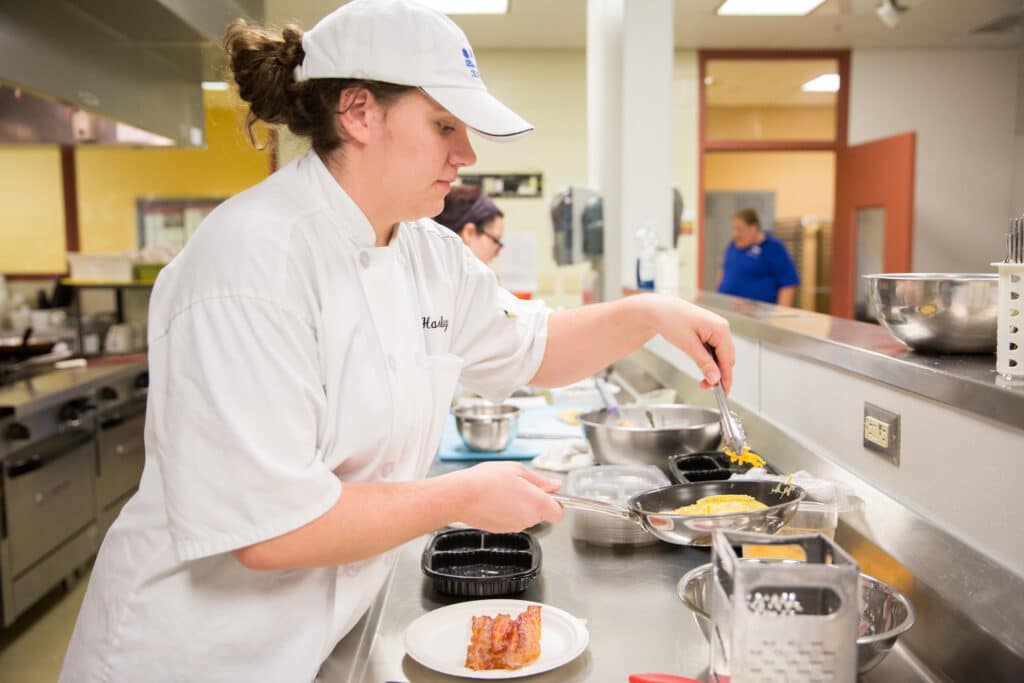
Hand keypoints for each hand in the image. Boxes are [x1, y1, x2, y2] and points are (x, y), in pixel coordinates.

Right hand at [446, 462, 563, 531]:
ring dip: (519, 506)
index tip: (548, 495)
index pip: (559, 513)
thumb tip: (555, 485)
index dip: (556, 504)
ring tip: (503, 491)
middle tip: (519, 486)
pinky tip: (495, 500)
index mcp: (537, 503)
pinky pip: (511, 520)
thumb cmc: (487, 480)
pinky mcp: (502, 530)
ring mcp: (515, 527)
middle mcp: (529, 519)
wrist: (462, 496)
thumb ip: (540, 480)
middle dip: (534, 502)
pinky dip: (507, 512)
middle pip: (541, 513)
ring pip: (525, 517)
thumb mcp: (517, 470)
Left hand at [644, 294, 734, 392]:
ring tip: (702, 379)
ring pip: (721, 356)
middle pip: (727, 359)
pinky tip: (703, 366)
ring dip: (714, 368)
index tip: (724, 392)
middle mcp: (722, 328)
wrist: (660, 309)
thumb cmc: (671, 320)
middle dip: (718, 375)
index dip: (726, 378)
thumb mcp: (688, 345)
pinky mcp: (710, 331)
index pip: (728, 360)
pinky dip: (710, 360)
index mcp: (720, 329)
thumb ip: (704, 363)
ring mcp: (717, 329)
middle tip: (706, 387)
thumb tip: (715, 378)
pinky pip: (715, 350)